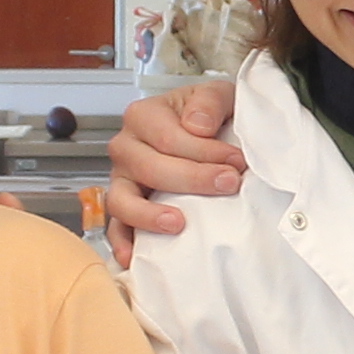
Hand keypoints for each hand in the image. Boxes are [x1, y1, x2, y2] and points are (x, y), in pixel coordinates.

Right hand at [103, 80, 247, 240]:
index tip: (238, 162)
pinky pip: (115, 227)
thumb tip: (198, 125)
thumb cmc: (208, 116)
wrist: (207, 132)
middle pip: (150, 168)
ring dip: (149, 215)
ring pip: (122, 200)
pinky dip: (122, 242)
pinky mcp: (124, 207)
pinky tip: (134, 258)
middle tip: (228, 185)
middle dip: (193, 179)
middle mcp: (126, 147)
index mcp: (144, 115)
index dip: (206, 152)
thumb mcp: (217, 95)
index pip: (170, 138)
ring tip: (179, 224)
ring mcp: (120, 180)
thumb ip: (210, 101)